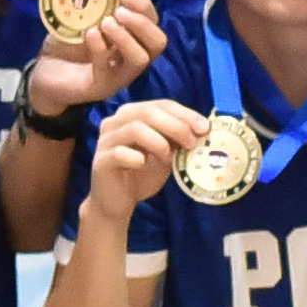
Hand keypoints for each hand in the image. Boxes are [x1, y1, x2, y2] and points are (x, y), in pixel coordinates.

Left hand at [28, 0, 165, 117]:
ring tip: (105, 23)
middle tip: (119, 12)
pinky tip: (89, 35)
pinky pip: (107, 69)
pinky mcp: (100, 87)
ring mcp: (118, 76)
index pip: (153, 21)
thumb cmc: (67, 44)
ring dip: (126, 37)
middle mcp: (131, 59)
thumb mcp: (83, 19)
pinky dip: (100, 49)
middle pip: (158, 42)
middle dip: (142, 23)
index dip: (143, 4)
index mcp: (132, 39)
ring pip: (141, 59)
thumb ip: (97, 5)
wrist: (42, 74)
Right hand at [85, 97, 203, 217]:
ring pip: (135, 129)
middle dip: (176, 126)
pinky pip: (119, 153)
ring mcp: (106, 140)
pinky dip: (136, 157)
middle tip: (192, 143)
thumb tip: (204, 130)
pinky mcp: (101, 161)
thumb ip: (178, 139)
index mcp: (132, 114)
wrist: (118, 202)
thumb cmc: (142, 173)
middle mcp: (115, 122)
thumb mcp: (166, 153)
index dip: (185, 114)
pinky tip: (143, 164)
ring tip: (170, 157)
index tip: (205, 128)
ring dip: (159, 141)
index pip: (161, 105)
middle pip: (148, 112)